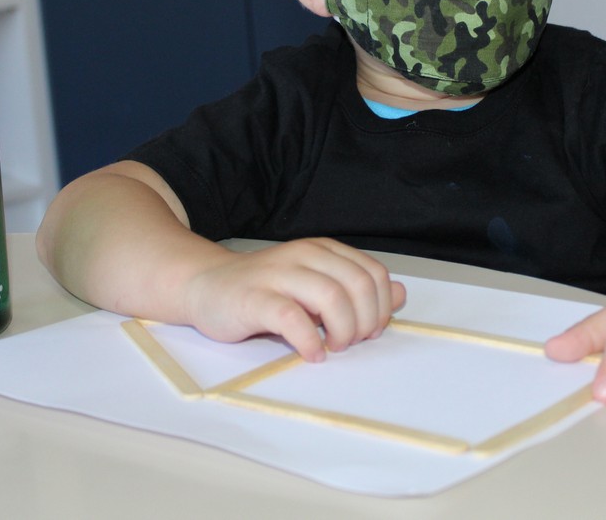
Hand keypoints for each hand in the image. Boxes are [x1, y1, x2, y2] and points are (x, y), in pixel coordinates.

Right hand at [182, 238, 405, 361]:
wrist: (206, 286)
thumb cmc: (264, 291)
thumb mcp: (316, 286)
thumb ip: (357, 290)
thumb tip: (400, 295)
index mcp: (323, 250)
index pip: (373, 273)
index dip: (381, 307)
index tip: (370, 331)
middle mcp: (304, 255)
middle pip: (357, 284)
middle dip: (365, 321)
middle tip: (352, 343)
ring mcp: (278, 274)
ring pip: (331, 296)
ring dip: (343, 330)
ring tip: (333, 347)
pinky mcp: (254, 298)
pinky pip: (292, 318)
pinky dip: (309, 341)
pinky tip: (312, 353)